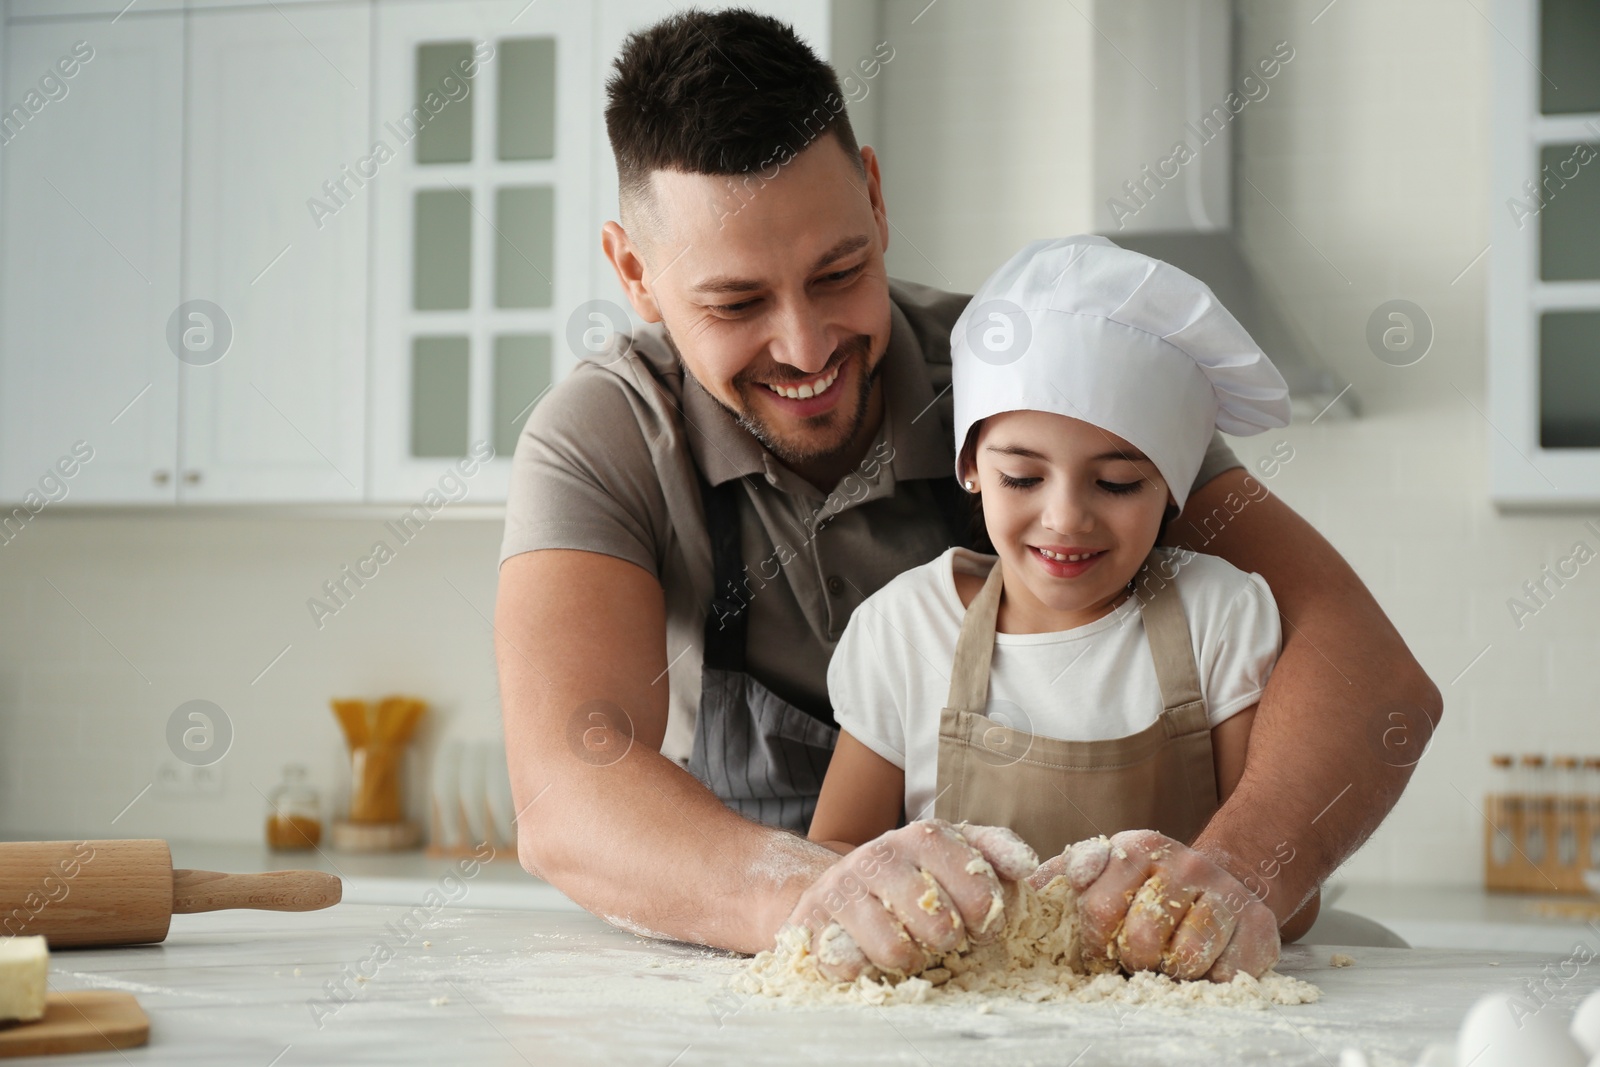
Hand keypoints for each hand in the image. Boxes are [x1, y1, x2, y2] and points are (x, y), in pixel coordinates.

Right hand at [784, 820, 1037, 980]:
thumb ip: (997, 853)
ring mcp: (841, 886)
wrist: (839, 886)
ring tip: (906, 945)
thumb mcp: (959, 853)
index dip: (987, 921)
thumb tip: (1027, 865)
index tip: (981, 926)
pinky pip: (848, 966)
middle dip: (948, 942)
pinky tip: (866, 953)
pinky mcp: (809, 919)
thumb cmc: (915, 877)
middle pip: (940, 926)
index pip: (977, 891)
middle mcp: (879, 855)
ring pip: (895, 951)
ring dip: (908, 959)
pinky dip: (863, 970)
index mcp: (924, 837)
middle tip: (940, 937)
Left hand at [1030, 829, 1278, 981]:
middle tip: (1139, 952)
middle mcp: (1185, 863)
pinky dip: (1209, 979)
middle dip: (1132, 957)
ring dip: (1171, 970)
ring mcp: (1224, 894)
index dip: (1093, 939)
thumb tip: (1025, 889)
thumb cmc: (1150, 888)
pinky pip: (1224, 974)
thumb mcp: (1104, 870)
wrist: (1226, 884)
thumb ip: (1062, 876)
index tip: (1100, 942)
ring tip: (1170, 955)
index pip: (1097, 907)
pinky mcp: (1258, 927)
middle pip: (1140, 938)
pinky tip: (1206, 961)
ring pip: (1184, 959)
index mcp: (1138, 848)